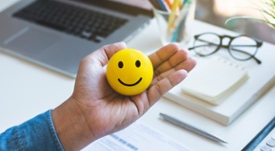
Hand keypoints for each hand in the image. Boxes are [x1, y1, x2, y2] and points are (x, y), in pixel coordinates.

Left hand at [52, 42, 195, 150]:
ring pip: (163, 79)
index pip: (149, 62)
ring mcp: (141, 94)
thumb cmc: (84, 91)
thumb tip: (124, 45)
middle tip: (186, 52)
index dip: (162, 54)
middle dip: (174, 61)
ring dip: (178, 70)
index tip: (173, 46)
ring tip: (190, 60)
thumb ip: (107, 51)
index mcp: (126, 73)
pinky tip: (181, 74)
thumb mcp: (92, 62)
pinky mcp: (143, 105)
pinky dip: (171, 82)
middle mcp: (136, 84)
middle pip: (160, 70)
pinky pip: (160, 91)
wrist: (83, 112)